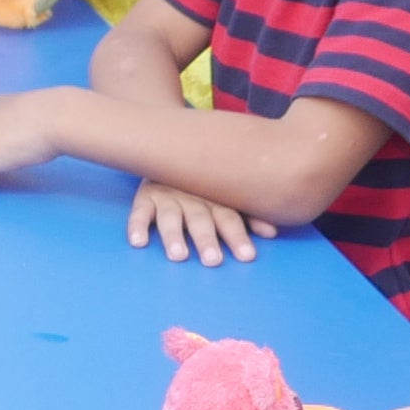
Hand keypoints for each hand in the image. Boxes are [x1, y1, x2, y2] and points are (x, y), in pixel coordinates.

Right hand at [127, 183, 273, 266]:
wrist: (170, 149)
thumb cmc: (205, 184)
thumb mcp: (226, 195)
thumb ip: (247, 215)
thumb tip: (272, 232)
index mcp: (216, 197)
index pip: (229, 217)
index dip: (238, 236)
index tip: (247, 256)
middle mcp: (192, 197)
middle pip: (200, 219)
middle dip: (207, 239)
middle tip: (213, 260)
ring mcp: (167, 197)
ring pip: (171, 217)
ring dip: (174, 236)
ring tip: (179, 255)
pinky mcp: (145, 197)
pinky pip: (139, 212)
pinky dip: (137, 226)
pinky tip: (138, 242)